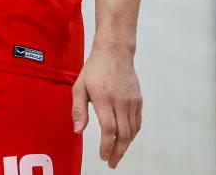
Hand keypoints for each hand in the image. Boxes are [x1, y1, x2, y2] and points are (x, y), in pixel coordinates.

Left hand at [72, 43, 142, 167]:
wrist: (114, 53)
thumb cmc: (94, 69)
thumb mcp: (79, 86)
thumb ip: (78, 109)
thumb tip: (78, 130)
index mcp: (104, 99)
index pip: (108, 129)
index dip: (106, 146)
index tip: (103, 156)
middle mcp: (120, 102)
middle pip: (123, 134)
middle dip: (118, 152)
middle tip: (111, 162)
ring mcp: (132, 102)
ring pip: (132, 131)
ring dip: (125, 145)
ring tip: (117, 154)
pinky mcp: (138, 100)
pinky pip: (137, 123)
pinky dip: (132, 134)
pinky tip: (125, 139)